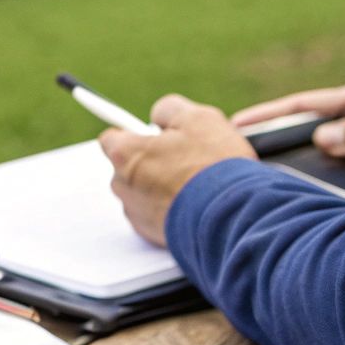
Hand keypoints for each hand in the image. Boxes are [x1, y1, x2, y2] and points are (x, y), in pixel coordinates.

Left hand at [100, 95, 256, 246]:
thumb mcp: (198, 118)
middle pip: (129, 166)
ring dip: (162, 186)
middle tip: (184, 157)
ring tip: (195, 183)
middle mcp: (122, 186)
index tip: (150, 134)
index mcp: (126, 155)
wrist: (232, 217)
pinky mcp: (151, 235)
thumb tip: (158, 116)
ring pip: (143, 192)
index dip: (133, 133)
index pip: (112, 138)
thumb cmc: (214, 166)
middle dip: (151, 160)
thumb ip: (169, 109)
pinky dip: (171, 208)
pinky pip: (156, 215)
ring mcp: (136, 213)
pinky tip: (196, 203)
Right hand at [233, 82, 344, 161]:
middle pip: (299, 124)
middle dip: (264, 134)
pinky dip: (307, 170)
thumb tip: (321, 138)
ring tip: (252, 172)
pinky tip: (296, 190)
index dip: (265, 116)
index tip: (233, 125)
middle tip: (226, 148)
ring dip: (284, 153)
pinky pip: (329, 162)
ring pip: (312, 144)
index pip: (301, 107)